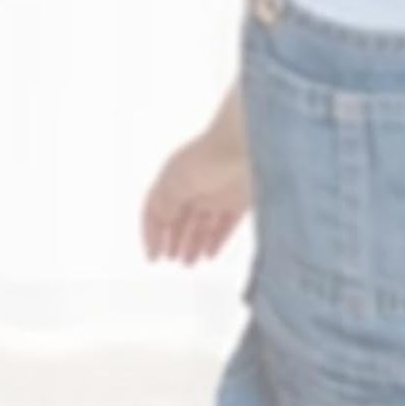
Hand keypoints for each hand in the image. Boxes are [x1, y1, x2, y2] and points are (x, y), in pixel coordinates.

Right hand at [143, 131, 253, 264]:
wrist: (252, 143)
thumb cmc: (211, 156)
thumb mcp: (177, 182)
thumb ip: (164, 205)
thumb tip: (159, 223)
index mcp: (174, 179)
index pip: (156, 210)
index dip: (152, 234)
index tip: (154, 257)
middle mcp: (194, 186)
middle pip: (179, 219)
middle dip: (173, 241)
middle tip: (171, 260)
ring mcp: (218, 193)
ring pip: (201, 225)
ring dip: (193, 244)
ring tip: (189, 262)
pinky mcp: (239, 200)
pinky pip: (225, 225)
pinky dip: (216, 240)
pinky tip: (210, 255)